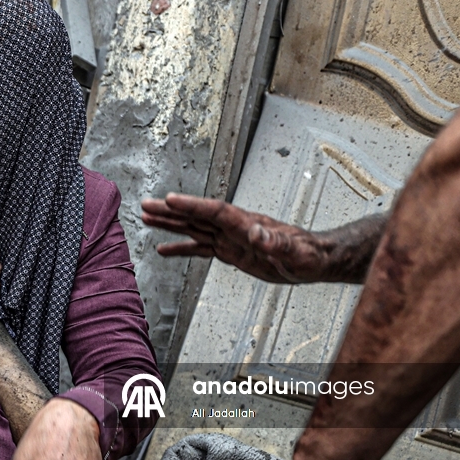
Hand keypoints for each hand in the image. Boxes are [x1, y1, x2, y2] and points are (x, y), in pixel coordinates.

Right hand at [140, 193, 329, 282]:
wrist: (314, 260)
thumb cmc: (308, 255)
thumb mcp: (296, 253)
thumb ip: (276, 243)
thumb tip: (256, 232)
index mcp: (247, 225)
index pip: (214, 211)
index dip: (192, 205)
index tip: (169, 199)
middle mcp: (234, 228)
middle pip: (196, 215)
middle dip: (171, 210)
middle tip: (145, 204)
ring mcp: (230, 239)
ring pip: (194, 228)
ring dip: (170, 223)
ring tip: (146, 217)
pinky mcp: (229, 251)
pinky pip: (200, 248)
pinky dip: (181, 248)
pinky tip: (164, 249)